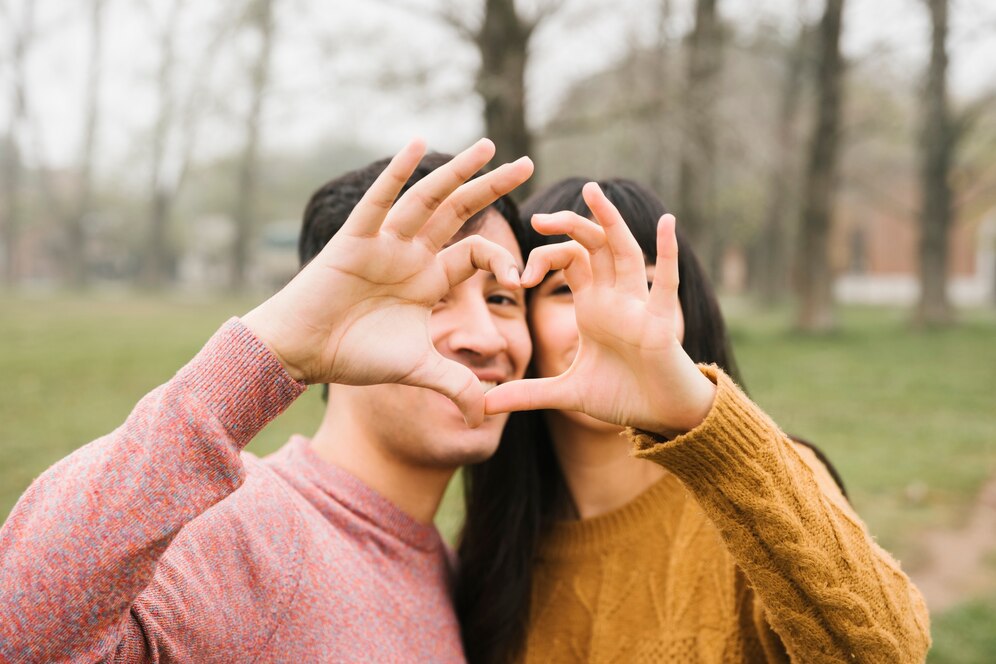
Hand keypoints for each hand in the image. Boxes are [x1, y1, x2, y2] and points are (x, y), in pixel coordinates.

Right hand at [242, 138, 533, 426]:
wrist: (304, 353)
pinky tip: (419, 144)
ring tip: (488, 146)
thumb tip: (486, 413)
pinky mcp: (356, 239)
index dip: (502, 260)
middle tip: (527, 162)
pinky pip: (380, 201)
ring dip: (457, 171)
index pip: (476, 252)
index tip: (520, 280)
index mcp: (429, 278)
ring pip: (427, 199)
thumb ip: (455, 384)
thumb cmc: (356, 357)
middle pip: (459, 211)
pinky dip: (397, 174)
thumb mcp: (418, 369)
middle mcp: (411, 254)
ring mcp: (385, 243)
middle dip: (492, 187)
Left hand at [484, 182, 715, 436]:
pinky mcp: (660, 323)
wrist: (662, 417)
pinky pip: (665, 283)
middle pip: (594, 245)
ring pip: (625, 252)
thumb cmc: (622, 396)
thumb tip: (485, 406)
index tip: (520, 277)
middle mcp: (616, 297)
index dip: (544, 255)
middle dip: (570, 225)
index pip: (570, 259)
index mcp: (594, 305)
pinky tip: (667, 222)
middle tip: (538, 218)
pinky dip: (667, 254)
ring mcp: (639, 306)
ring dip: (610, 221)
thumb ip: (528, 394)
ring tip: (593, 191)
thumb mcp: (567, 394)